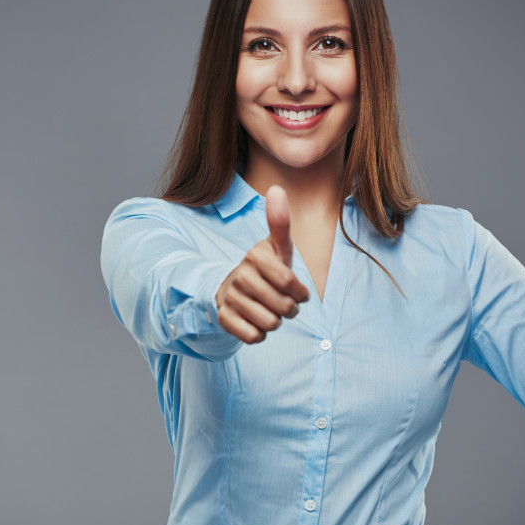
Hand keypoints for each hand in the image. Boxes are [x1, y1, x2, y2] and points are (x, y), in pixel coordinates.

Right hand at [215, 185, 308, 342]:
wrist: (232, 289)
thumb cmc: (265, 268)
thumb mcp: (276, 247)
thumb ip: (280, 222)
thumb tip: (276, 188)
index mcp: (255, 256)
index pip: (290, 283)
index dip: (300, 293)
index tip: (297, 289)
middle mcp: (240, 275)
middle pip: (284, 307)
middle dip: (290, 309)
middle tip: (282, 302)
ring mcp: (230, 297)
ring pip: (270, 324)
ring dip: (275, 322)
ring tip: (269, 310)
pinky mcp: (223, 318)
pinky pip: (253, 337)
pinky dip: (259, 333)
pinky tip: (254, 321)